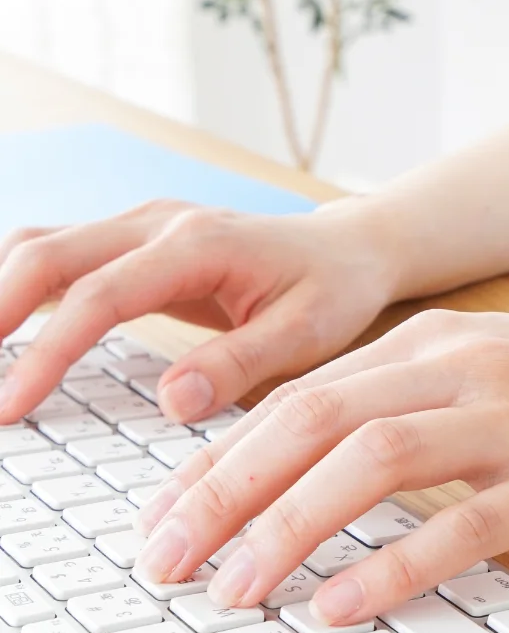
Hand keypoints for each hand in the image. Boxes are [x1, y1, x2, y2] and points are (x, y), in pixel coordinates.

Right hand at [0, 198, 396, 424]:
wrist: (349, 247)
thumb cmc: (333, 287)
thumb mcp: (308, 331)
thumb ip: (240, 363)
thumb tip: (171, 402)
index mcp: (200, 245)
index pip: (100, 296)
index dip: (47, 352)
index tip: (10, 408)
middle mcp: (160, 223)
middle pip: (47, 254)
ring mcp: (143, 225)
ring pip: (41, 246)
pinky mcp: (135, 241)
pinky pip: (59, 256)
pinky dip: (17, 288)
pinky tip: (0, 331)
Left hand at [132, 309, 508, 625]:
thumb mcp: (489, 365)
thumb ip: (406, 398)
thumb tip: (310, 460)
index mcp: (434, 341)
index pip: (301, 394)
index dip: (220, 456)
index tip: (163, 514)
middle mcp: (463, 368)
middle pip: (315, 420)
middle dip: (225, 491)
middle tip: (163, 559)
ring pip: (372, 464)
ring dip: (289, 529)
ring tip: (232, 591)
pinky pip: (458, 526)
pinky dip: (390, 568)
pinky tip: (340, 607)